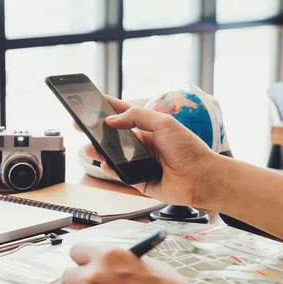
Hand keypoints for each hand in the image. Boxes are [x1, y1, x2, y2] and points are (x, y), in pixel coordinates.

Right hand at [77, 96, 219, 206]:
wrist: (202, 178)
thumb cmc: (189, 149)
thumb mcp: (164, 123)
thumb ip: (137, 117)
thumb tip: (112, 119)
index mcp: (149, 128)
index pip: (123, 115)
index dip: (107, 108)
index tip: (91, 102)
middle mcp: (143, 145)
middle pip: (114, 137)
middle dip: (97, 132)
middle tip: (81, 127)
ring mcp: (140, 163)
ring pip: (114, 157)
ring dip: (100, 151)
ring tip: (89, 148)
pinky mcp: (139, 181)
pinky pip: (120, 175)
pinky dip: (111, 170)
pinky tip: (105, 164)